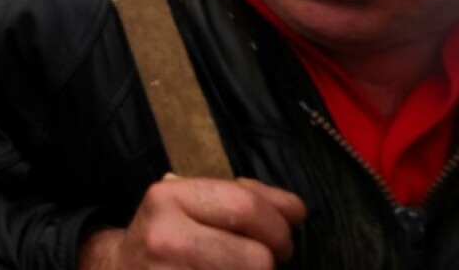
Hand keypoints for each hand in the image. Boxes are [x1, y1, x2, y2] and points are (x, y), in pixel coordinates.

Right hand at [78, 175, 305, 269]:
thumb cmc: (164, 236)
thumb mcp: (188, 202)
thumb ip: (239, 197)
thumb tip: (295, 210)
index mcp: (167, 198)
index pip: (245, 206)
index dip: (279, 223)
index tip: (286, 231)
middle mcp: (164, 238)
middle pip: (258, 259)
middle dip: (271, 260)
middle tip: (264, 260)